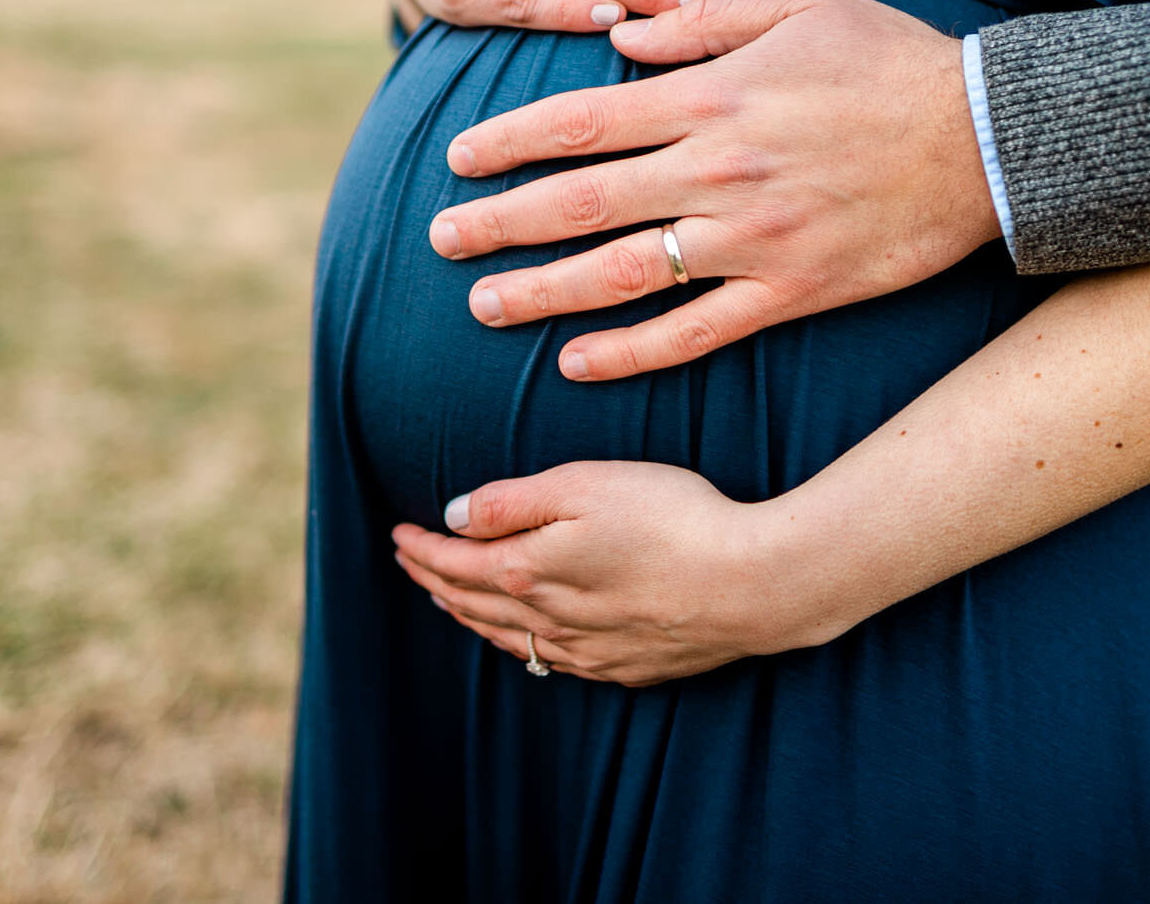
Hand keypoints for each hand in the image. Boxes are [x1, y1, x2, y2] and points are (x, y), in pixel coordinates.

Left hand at [390, 462, 838, 685]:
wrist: (753, 584)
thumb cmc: (672, 520)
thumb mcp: (584, 485)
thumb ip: (512, 501)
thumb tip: (453, 517)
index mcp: (529, 572)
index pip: (453, 562)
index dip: (420, 548)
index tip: (396, 533)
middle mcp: (549, 621)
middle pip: (471, 604)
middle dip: (433, 580)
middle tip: (409, 563)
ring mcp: (587, 651)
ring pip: (507, 638)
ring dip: (467, 616)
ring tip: (446, 600)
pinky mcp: (625, 666)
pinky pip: (550, 661)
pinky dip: (518, 644)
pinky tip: (523, 640)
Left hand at [426, 0, 1004, 379]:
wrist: (986, 137)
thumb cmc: (890, 58)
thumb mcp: (797, 7)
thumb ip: (702, 23)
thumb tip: (621, 39)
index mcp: (712, 97)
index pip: (582, 122)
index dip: (510, 143)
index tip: (457, 160)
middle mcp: (719, 171)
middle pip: (582, 202)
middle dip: (501, 223)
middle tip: (439, 240)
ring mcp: (752, 239)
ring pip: (624, 275)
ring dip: (544, 292)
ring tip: (484, 306)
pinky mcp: (791, 291)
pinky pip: (696, 331)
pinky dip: (633, 350)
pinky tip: (578, 360)